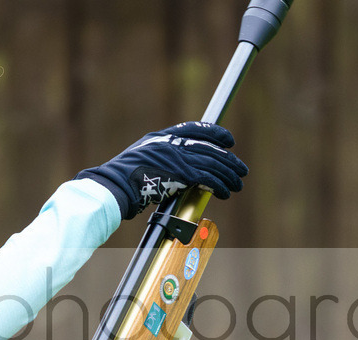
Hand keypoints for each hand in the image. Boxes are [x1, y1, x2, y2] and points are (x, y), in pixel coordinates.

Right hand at [76, 122, 248, 219]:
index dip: (215, 133)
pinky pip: (208, 178)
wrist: (115, 186)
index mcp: (161, 138)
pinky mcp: (181, 174)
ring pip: (212, 163)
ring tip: (238, 185)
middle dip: (228, 160)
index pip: (194, 129)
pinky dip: (220, 185)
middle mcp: (172, 144)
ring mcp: (177, 157)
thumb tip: (174, 174)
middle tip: (241, 169)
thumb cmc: (122, 180)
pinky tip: (226, 192)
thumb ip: (159, 161)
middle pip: (209, 148)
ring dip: (229, 176)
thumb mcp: (140, 161)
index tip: (229, 140)